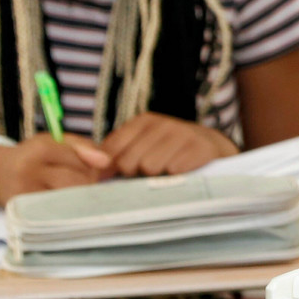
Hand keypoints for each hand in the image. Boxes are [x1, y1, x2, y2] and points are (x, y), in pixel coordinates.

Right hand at [0, 132, 112, 205]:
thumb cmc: (33, 157)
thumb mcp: (55, 141)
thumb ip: (84, 146)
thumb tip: (106, 161)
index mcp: (40, 149)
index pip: (79, 159)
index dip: (91, 165)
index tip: (93, 167)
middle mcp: (30, 171)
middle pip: (77, 181)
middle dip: (87, 182)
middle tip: (83, 181)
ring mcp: (25, 193)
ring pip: (69, 199)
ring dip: (79, 197)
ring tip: (74, 191)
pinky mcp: (24, 212)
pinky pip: (58, 212)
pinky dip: (68, 209)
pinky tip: (66, 204)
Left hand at [99, 113, 240, 176]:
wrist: (214, 149)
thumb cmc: (169, 153)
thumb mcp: (141, 147)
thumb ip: (111, 155)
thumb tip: (84, 162)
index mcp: (143, 122)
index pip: (112, 153)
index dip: (116, 169)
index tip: (128, 173)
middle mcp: (162, 123)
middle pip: (129, 163)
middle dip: (138, 174)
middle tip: (154, 172)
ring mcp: (183, 133)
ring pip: (151, 168)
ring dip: (160, 176)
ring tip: (170, 171)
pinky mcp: (202, 147)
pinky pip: (175, 170)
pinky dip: (179, 177)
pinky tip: (185, 171)